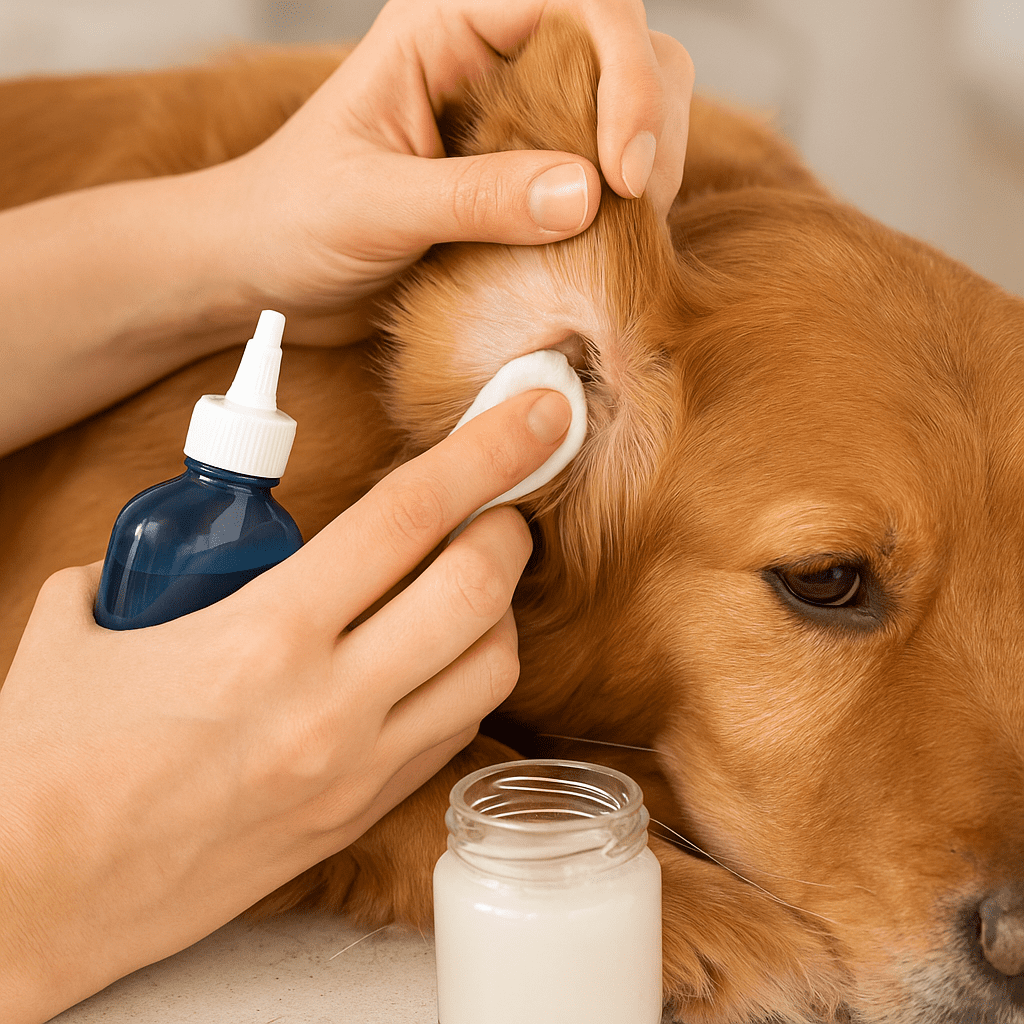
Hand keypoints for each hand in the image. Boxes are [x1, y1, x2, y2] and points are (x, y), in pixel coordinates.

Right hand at [0, 388, 571, 1022]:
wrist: (40, 898)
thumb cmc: (50, 762)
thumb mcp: (84, 632)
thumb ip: (153, 565)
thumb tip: (191, 540)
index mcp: (263, 635)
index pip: (408, 517)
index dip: (486, 451)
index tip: (539, 415)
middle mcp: (330, 703)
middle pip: (477, 589)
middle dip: (508, 526)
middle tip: (499, 501)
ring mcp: (357, 768)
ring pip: (490, 668)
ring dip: (500, 607)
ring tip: (472, 578)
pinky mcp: (360, 815)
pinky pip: (454, 730)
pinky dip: (468, 676)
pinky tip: (437, 655)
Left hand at [208, 0, 693, 342]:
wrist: (266, 274)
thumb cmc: (292, 219)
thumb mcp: (375, 205)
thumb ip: (477, 197)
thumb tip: (588, 195)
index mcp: (447, 27)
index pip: (579, 0)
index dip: (623, 72)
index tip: (621, 173)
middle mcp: (492, 61)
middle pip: (621, 48)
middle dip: (647, 122)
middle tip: (632, 209)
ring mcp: (513, 122)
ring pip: (624, 111)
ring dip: (643, 169)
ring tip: (619, 235)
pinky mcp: (521, 180)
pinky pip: (598, 178)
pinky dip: (618, 211)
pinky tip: (601, 250)